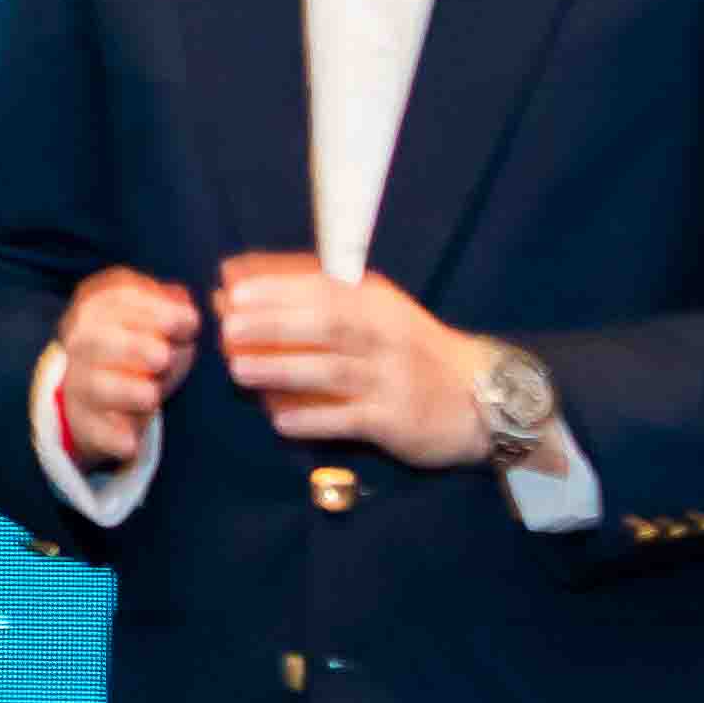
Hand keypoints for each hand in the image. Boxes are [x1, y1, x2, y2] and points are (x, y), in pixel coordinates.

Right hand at [51, 267, 201, 469]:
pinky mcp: (85, 422)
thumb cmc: (137, 346)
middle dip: (133, 346)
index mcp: (97, 309)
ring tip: (150, 396)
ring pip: (94, 385)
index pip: (117, 300)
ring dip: (124, 390)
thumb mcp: (151, 317)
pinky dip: (112, 437)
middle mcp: (82, 344)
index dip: (155, 310)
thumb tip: (185, 307)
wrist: (96, 393)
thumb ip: (170, 307)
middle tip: (163, 357)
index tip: (190, 322)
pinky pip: (95, 430)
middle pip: (97, 340)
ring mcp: (80, 383)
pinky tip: (131, 443)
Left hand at [215, 253, 494, 470]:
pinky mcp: (395, 420)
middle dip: (273, 321)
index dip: (275, 282)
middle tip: (227, 325)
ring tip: (238, 369)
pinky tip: (279, 420)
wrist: (477, 395)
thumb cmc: (407, 350)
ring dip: (283, 368)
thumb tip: (236, 282)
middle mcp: (383, 333)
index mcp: (374, 300)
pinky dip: (314, 419)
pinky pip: (349, 419)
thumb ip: (310, 296)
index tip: (229, 283)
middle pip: (326, 322)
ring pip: (333, 370)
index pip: (322, 283)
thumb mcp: (371, 310)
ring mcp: (390, 377)